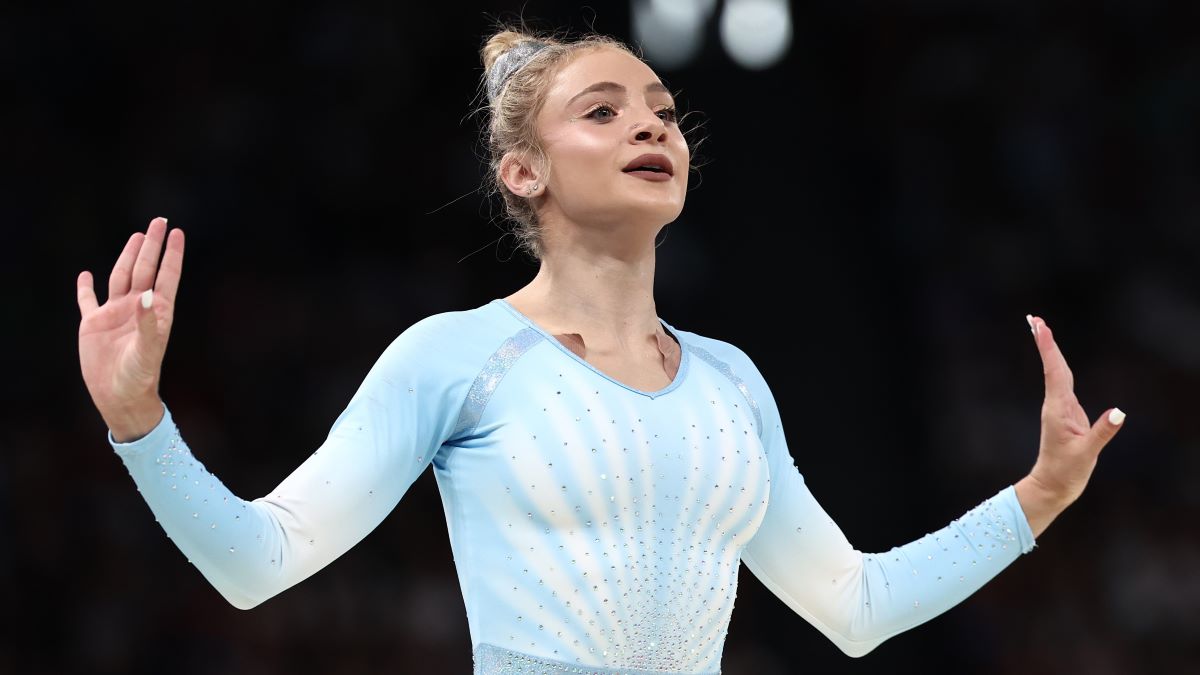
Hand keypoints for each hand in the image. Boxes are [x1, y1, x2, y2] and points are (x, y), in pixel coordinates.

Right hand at [77, 217, 184, 440]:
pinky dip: (85, 288)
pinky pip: (88, 301)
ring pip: (120, 277)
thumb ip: (148, 324)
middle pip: (145, 269)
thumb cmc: (140, 377)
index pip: (166, 275)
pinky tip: (86, 275)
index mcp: (155, 312)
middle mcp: (136, 308)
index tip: (177, 233)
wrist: (120, 397)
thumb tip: (145, 295)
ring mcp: (115, 315)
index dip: (172, 254)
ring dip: (128, 256)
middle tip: (158, 221)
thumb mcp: (147, 351)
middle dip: (151, 245)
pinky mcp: (93, 325)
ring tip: (136, 237)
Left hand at [1021, 315, 1123, 518]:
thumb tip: (1119, 412)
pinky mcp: (1067, 414)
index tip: (1041, 328)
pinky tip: (1056, 359)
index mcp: (1058, 409)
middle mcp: (1056, 404)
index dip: (1049, 349)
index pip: (1054, 373)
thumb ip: (1102, 432)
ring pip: (1056, 373)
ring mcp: (1060, 408)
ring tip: (1040, 328)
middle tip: (1035, 318)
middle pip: (1052, 367)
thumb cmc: (1066, 471)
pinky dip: (1059, 367)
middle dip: (1045, 342)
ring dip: (1050, 351)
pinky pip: (1062, 384)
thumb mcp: (1087, 453)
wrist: (1052, 486)